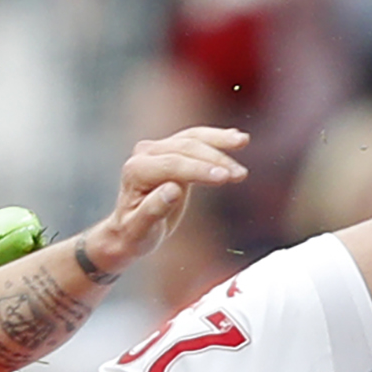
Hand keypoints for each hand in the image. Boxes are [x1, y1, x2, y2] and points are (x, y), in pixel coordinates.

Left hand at [82, 126, 248, 277]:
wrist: (129, 230)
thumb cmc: (135, 233)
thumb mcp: (141, 229)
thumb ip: (154, 210)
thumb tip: (173, 189)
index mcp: (135, 170)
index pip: (172, 165)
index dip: (199, 170)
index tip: (225, 177)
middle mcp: (144, 153)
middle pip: (185, 148)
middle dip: (214, 159)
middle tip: (240, 174)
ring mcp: (157, 149)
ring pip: (192, 138)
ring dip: (219, 141)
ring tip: (243, 141)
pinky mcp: (170, 150)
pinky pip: (196, 140)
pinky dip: (216, 139)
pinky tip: (237, 138)